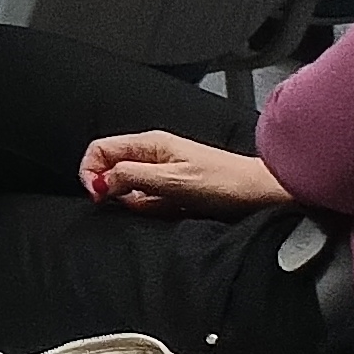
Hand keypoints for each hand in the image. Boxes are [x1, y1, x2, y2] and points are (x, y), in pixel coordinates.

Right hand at [80, 133, 290, 215]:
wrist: (263, 193)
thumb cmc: (225, 183)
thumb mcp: (172, 181)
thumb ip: (132, 177)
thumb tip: (101, 181)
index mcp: (149, 144)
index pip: (99, 149)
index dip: (91, 172)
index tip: (99, 195)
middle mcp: (152, 153)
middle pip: (111, 165)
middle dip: (112, 187)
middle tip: (126, 205)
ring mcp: (164, 169)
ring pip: (128, 183)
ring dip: (133, 199)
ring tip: (156, 207)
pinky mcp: (174, 185)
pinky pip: (147, 195)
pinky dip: (149, 205)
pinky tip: (166, 210)